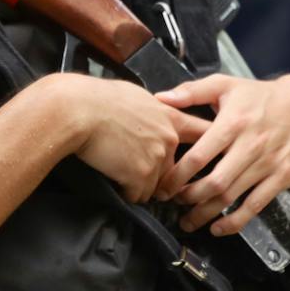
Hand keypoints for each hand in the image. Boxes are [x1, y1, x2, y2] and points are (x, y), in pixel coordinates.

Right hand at [58, 74, 208, 202]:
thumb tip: (156, 113)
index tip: (211, 154)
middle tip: (140, 172)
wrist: (78, 110)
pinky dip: (125, 191)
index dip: (209, 144)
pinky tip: (112, 177)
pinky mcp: (140, 175)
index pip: (203, 132)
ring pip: (155, 185)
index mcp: (170, 117)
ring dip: (140, 184)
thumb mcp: (137, 96)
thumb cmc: (98, 98)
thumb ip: (154, 111)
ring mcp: (157, 158)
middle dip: (160, 175)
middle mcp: (169, 138)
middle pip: (174, 168)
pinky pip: (137, 194)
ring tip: (119, 170)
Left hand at [154, 74, 289, 234]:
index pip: (199, 155)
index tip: (163, 186)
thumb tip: (160, 99)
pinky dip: (235, 222)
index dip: (177, 175)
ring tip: (188, 222)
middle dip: (188, 198)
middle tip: (172, 203)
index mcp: (234, 122)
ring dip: (206, 214)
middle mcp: (252, 144)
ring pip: (232, 196)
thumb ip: (192, 91)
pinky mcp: (283, 176)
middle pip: (214, 181)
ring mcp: (269, 163)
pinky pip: (256, 205)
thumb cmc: (260, 97)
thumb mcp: (227, 85)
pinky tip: (218, 228)